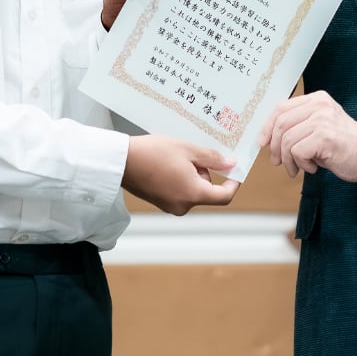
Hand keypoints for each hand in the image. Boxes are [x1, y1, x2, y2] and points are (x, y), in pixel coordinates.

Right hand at [122, 134, 239, 214]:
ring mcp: (170, 205)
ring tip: (176, 155)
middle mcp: (183, 205)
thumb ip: (212, 158)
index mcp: (193, 194)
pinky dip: (179, 178)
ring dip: (191, 173)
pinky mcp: (160, 202)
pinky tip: (167, 163)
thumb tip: (230, 164)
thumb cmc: (153, 153)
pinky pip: (179, 191)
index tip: (234, 170)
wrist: (122, 160)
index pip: (223, 196)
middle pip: (206, 191)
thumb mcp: (188, 149)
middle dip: (204, 171)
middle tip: (193, 152)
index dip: (233, 183)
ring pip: (192, 190)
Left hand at [262, 91, 356, 181]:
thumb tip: (269, 136)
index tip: (263, 141)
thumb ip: (299, 124)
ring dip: (288, 160)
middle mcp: (319, 105)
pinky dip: (301, 164)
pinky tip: (313, 167)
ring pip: (287, 140)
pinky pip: (297, 151)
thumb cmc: (343, 144)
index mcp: (317, 99)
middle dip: (275, 146)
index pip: (281, 107)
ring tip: (298, 168)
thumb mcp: (319, 126)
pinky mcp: (324, 136)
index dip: (267, 126)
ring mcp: (322, 119)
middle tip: (278, 161)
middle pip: (281, 123)